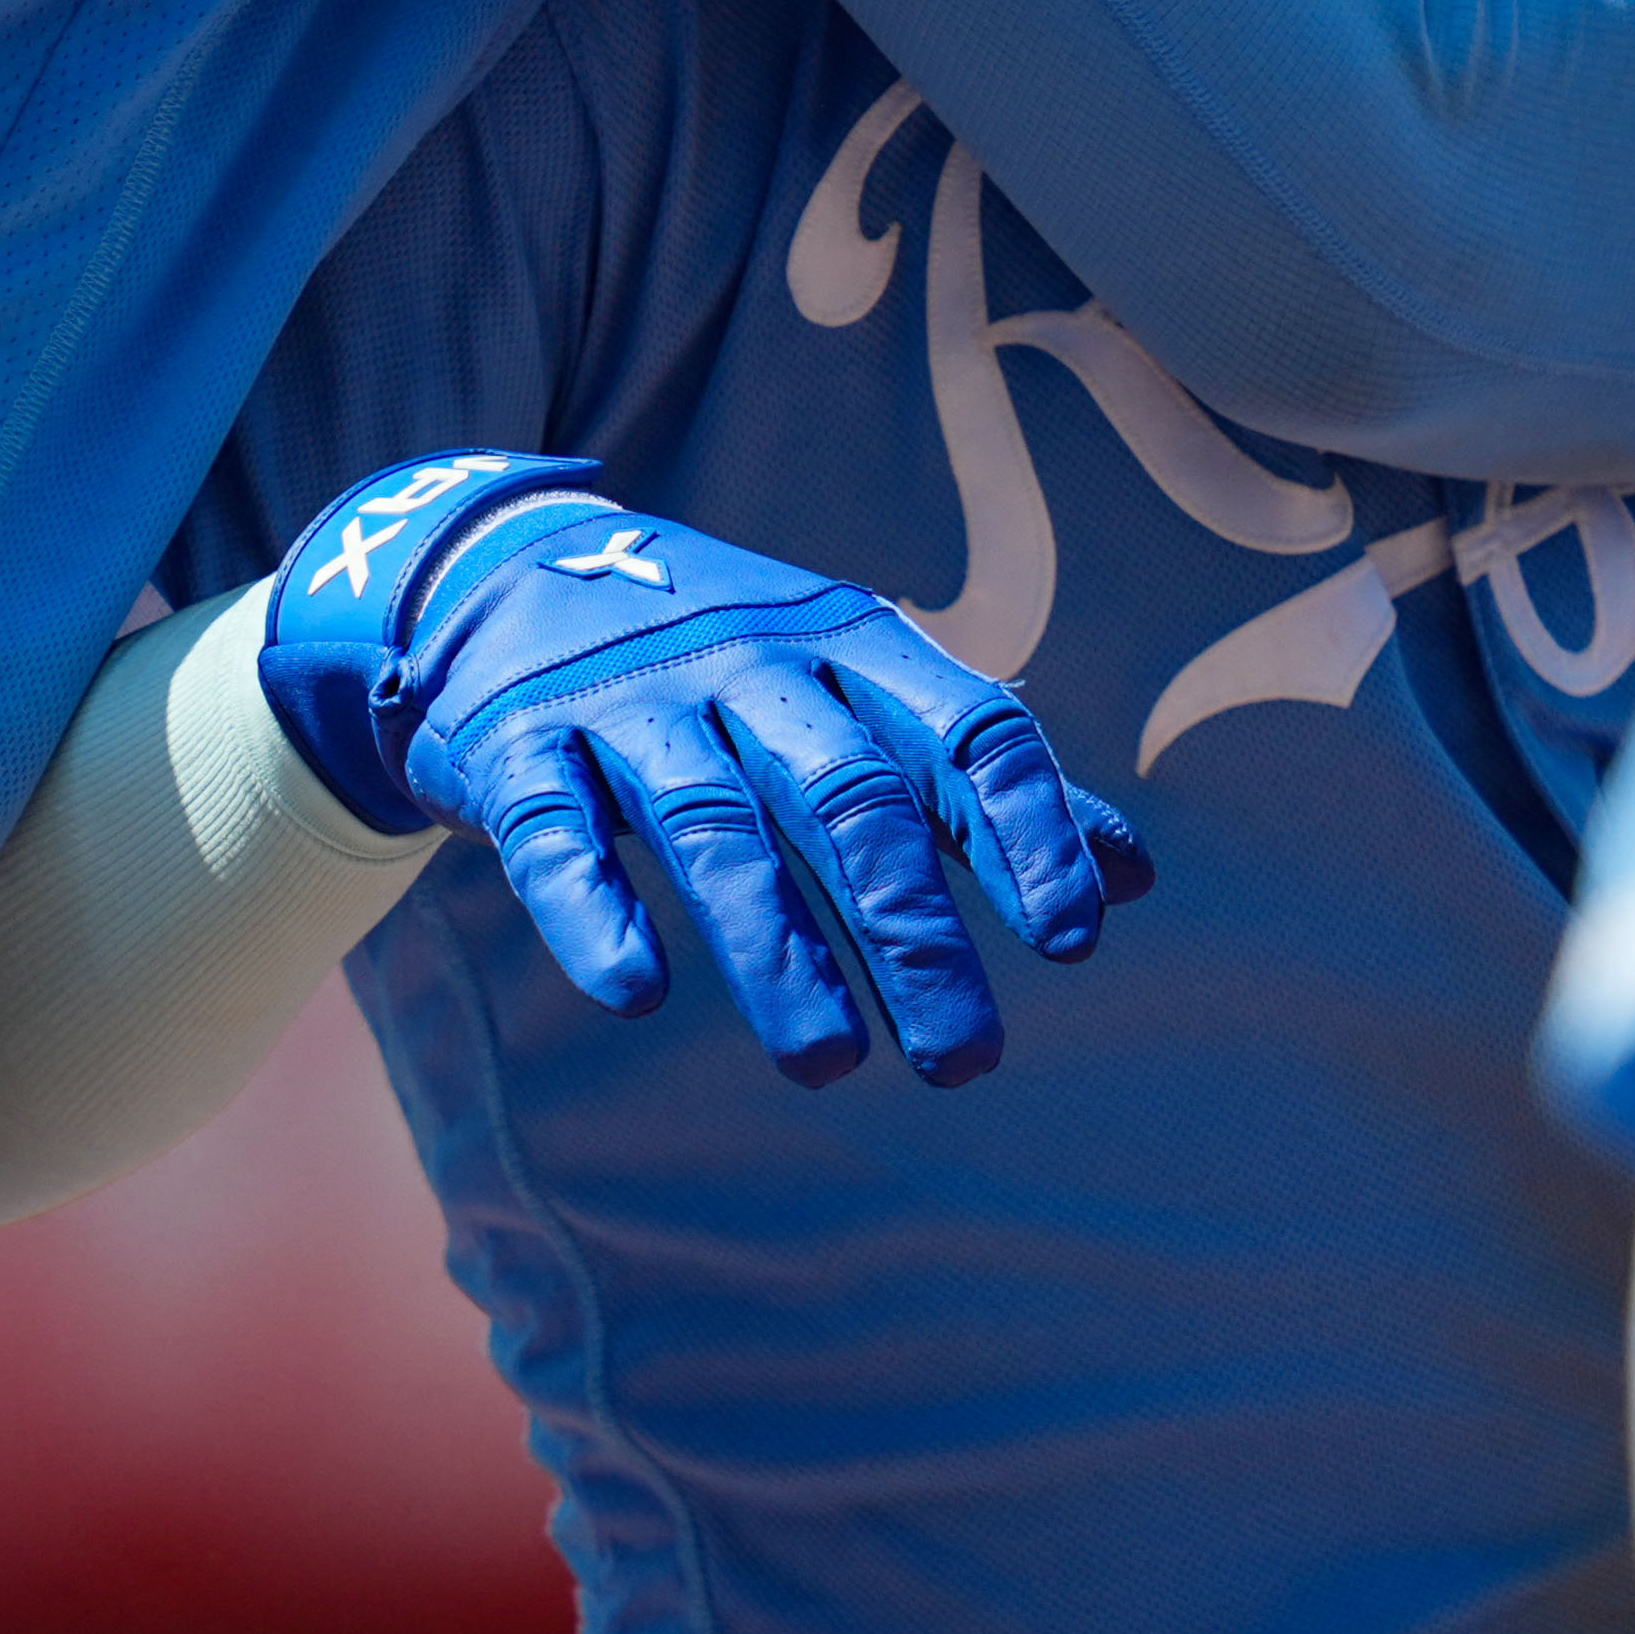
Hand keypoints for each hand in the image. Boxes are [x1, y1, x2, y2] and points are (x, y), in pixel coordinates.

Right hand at [260, 454, 1138, 1085]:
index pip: (963, 725)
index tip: (1075, 939)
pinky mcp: (517, 743)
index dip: (1025, 828)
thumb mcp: (854, 686)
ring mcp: (627, 699)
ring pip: (713, 823)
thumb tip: (1137, 882)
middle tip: (967, 1060)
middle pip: (848, 797)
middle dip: (915, 932)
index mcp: (848, 644)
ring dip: (775, 949)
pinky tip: (637, 988)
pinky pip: (555, 827)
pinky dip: (594, 905)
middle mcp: (747, 662)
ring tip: (833, 1064)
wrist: (497, 570)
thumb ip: (980, 783)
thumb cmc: (717, 655)